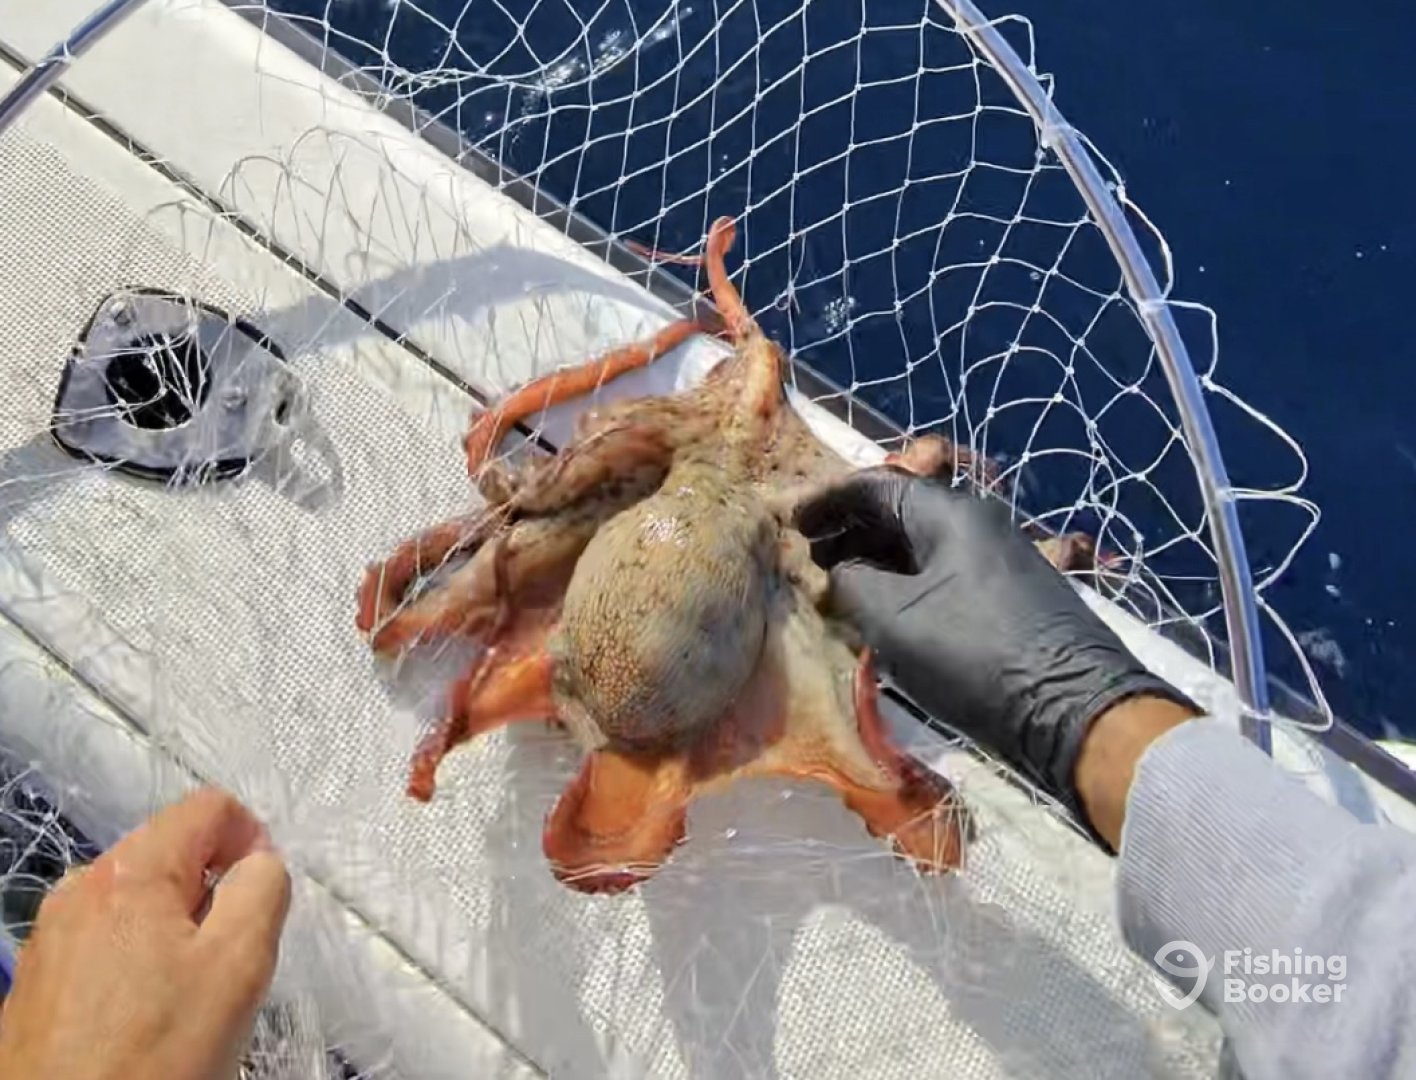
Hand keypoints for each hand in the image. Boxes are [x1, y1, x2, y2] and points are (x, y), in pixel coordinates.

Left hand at [0, 788, 290, 1079]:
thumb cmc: (157, 1050)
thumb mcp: (239, 963)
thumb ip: (263, 889)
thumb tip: (259, 862)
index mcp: (130, 870)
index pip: (209, 807)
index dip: (252, 840)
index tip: (260, 902)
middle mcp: (81, 886)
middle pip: (173, 852)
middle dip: (213, 892)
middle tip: (227, 961)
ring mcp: (52, 934)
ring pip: (141, 900)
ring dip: (177, 930)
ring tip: (186, 996)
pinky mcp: (39, 979)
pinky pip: (108, 941)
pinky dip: (140, 961)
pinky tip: (145, 1017)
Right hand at [795, 467, 1197, 843]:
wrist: (1072, 709)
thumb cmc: (975, 652)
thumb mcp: (893, 618)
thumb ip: (850, 584)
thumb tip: (836, 574)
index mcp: (950, 512)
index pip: (874, 486)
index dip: (826, 502)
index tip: (790, 525)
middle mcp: (977, 524)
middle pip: (899, 514)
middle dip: (847, 533)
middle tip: (807, 562)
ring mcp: (997, 561)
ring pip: (920, 548)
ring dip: (874, 564)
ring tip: (835, 592)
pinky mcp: (1008, 598)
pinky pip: (941, 576)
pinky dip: (903, 586)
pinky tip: (881, 616)